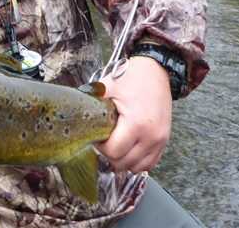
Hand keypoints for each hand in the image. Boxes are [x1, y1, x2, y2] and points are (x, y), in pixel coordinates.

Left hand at [97, 56, 171, 173]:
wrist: (156, 70)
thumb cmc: (131, 77)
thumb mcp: (107, 88)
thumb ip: (92, 105)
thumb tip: (74, 117)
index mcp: (136, 123)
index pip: (113, 152)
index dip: (100, 146)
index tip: (96, 135)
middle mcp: (151, 136)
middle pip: (124, 163)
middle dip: (109, 154)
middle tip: (103, 139)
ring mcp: (160, 140)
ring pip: (137, 167)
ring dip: (123, 160)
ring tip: (115, 144)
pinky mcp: (164, 141)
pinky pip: (150, 163)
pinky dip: (137, 161)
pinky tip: (128, 149)